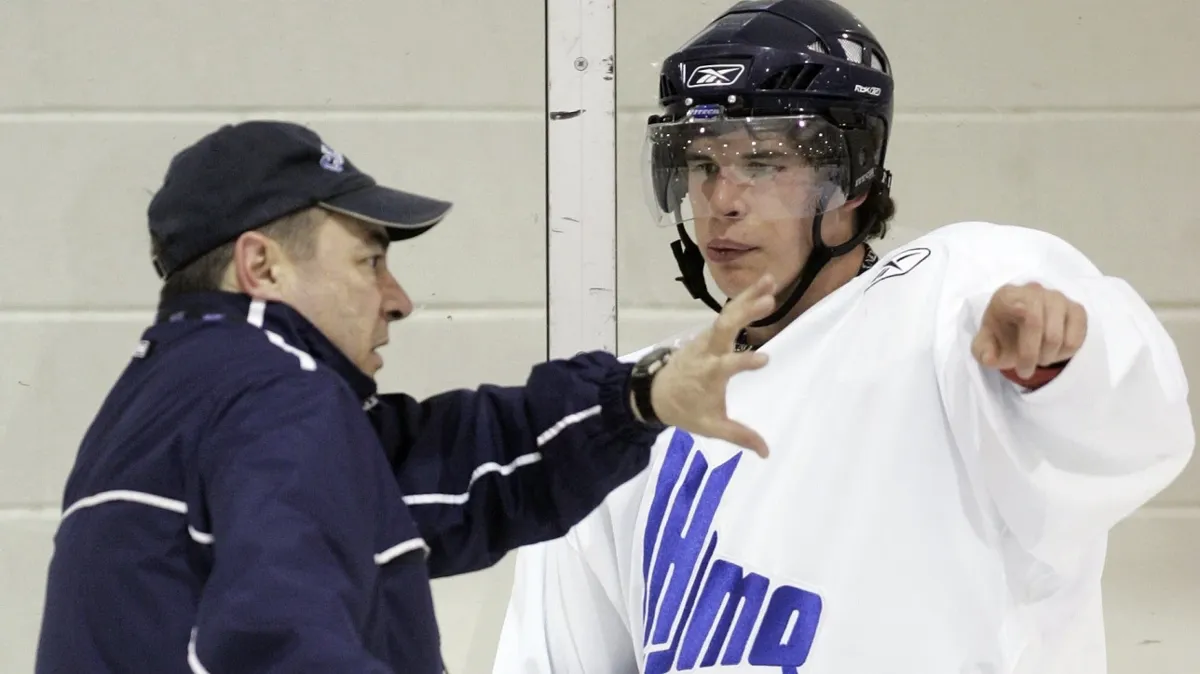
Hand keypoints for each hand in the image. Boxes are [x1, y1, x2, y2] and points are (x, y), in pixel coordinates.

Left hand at [649, 274, 777, 456]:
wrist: (655, 393)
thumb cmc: (686, 409)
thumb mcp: (710, 427)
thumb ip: (738, 436)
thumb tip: (767, 452)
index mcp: (708, 375)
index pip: (726, 366)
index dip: (743, 362)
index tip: (763, 359)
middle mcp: (707, 352)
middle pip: (725, 327)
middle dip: (745, 313)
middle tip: (769, 300)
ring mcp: (706, 339)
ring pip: (727, 314)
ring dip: (748, 297)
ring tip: (772, 280)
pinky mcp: (708, 333)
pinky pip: (726, 314)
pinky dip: (743, 300)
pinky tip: (762, 288)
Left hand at [971, 281, 1086, 379]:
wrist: (1021, 325)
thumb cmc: (1002, 333)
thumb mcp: (986, 344)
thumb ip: (982, 351)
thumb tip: (989, 358)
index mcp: (1007, 295)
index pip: (1021, 310)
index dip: (1024, 336)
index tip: (1016, 360)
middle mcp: (1034, 291)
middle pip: (1039, 326)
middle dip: (1031, 355)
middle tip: (1024, 371)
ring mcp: (1058, 298)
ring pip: (1058, 336)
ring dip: (1047, 357)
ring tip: (1038, 359)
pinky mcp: (1076, 309)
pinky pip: (1076, 338)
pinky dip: (1064, 354)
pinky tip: (1053, 351)